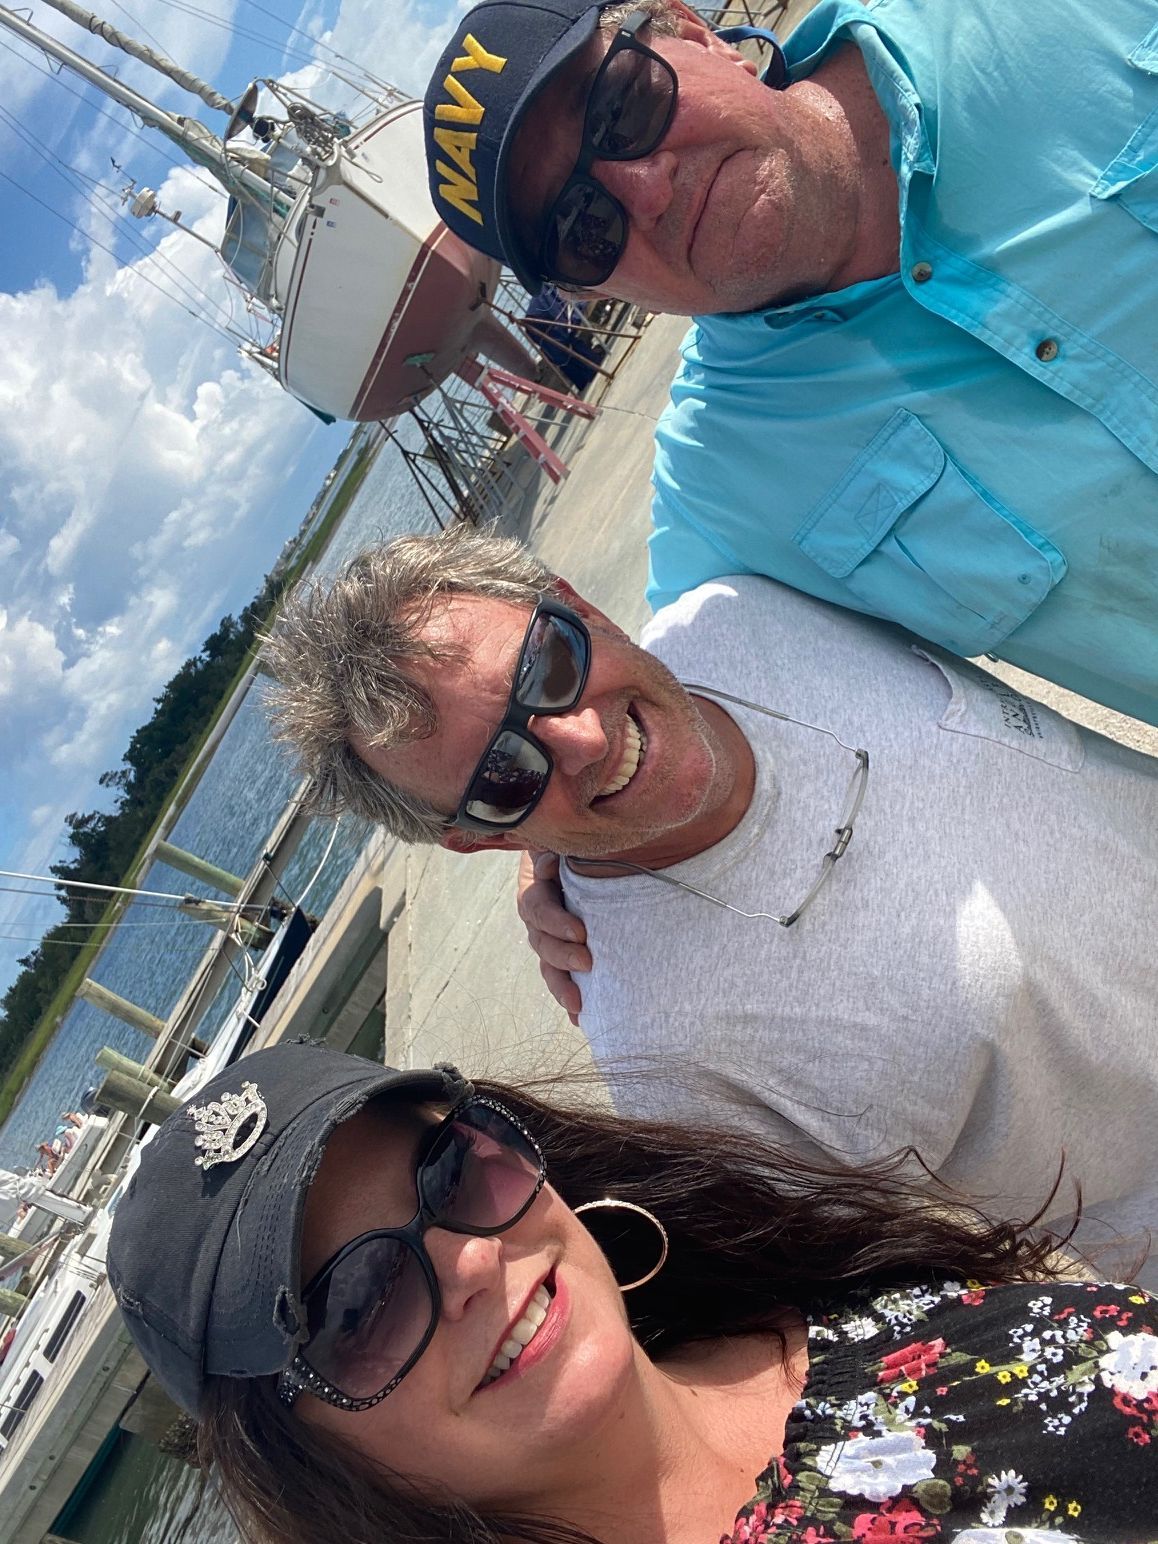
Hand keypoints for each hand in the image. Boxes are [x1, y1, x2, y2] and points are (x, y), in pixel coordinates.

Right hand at [516, 849, 590, 1025]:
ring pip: (548, 963)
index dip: (554, 921)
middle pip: (540, 940)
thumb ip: (557, 849)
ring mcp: (548, 933)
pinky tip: (580, 1017)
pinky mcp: (565, 949)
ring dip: (561, 984)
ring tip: (578, 1004)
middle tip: (587, 962)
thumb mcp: (565, 840)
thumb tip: (553, 864)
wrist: (585, 847)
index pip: (537, 906)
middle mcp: (537, 912)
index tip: (579, 933)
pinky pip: (562, 974)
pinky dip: (569, 996)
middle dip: (561, 956)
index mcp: (536, 883)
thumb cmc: (578, 843)